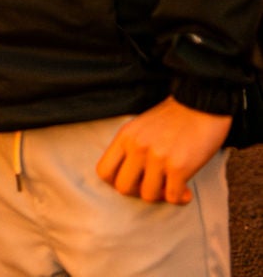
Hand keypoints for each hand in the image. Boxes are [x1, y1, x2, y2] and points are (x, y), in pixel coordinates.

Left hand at [95, 98, 231, 204]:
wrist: (201, 107)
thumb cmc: (173, 119)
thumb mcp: (142, 128)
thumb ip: (131, 149)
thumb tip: (129, 180)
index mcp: (126, 136)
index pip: (103, 170)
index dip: (116, 181)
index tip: (133, 180)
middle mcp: (138, 146)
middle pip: (123, 188)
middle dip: (138, 192)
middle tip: (153, 185)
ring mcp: (157, 157)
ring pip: (148, 196)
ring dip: (161, 194)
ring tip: (171, 184)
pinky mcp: (179, 167)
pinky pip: (172, 198)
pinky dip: (180, 197)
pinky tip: (186, 189)